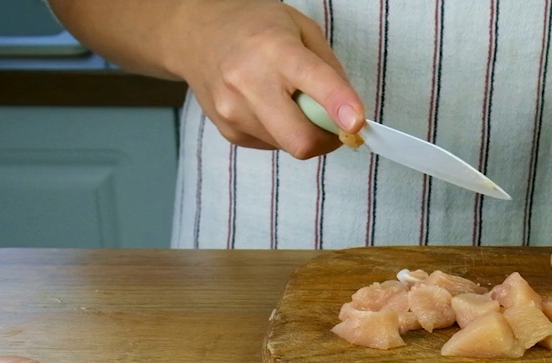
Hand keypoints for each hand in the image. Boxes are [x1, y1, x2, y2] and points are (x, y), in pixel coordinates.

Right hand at [171, 0, 364, 157]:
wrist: (194, 36)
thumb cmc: (254, 28)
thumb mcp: (300, 29)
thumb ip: (330, 69)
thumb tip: (350, 113)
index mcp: (274, 49)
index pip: (313, 82)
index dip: (339, 106)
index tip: (356, 124)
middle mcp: (249, 83)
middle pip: (301, 139)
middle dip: (328, 140)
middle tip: (333, 122)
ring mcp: (234, 112)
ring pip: (289, 147)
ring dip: (303, 132)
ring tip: (289, 100)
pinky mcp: (229, 131)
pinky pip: (273, 145)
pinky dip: (282, 132)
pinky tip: (269, 106)